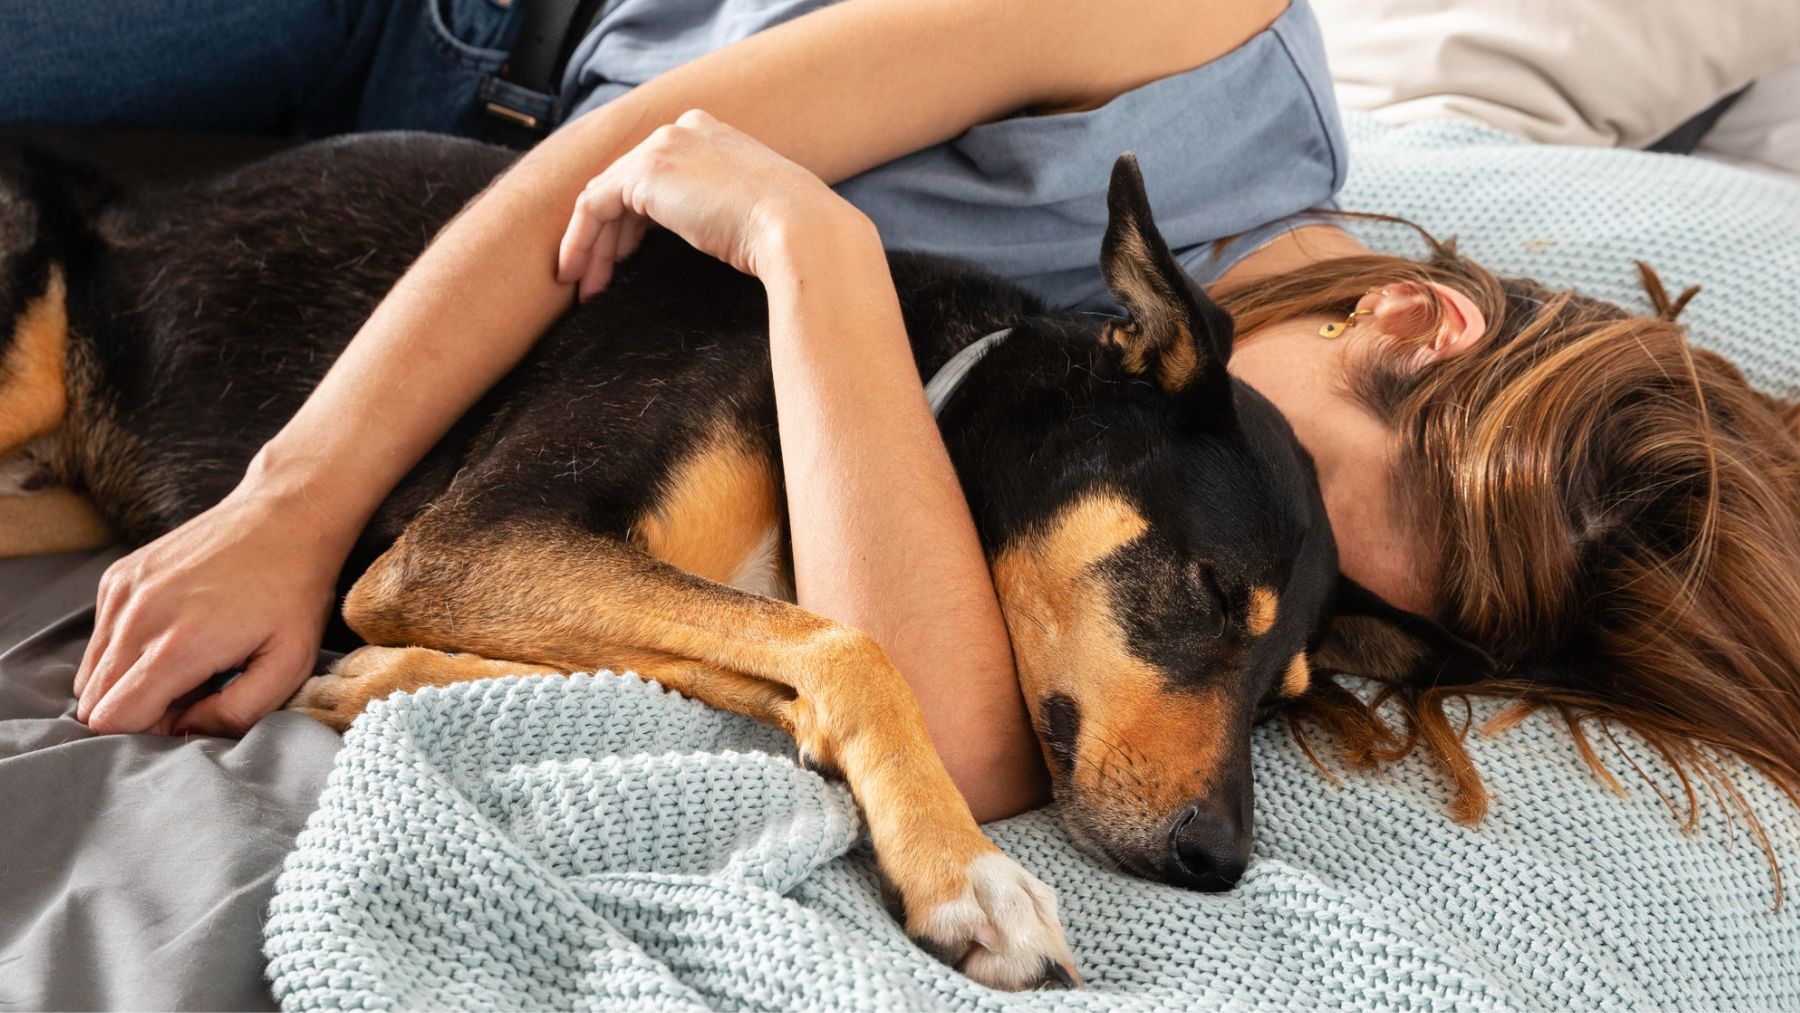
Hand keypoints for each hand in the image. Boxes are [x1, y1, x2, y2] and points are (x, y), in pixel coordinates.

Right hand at [73, 485, 340, 736]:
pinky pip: (101, 637)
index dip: (147, 733)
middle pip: (95, 701)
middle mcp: (137, 618)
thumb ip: (236, 712)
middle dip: (138, 711)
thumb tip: (184, 730)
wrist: (285, 516)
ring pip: (92, 672)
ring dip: (129, 681)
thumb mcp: (289, 664)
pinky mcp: (118, 576)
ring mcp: (122, 592)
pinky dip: (126, 649)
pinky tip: (174, 633)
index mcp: (178, 646)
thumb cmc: (294, 593)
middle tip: (193, 689)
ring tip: (185, 662)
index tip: (187, 714)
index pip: (112, 720)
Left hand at [557, 108, 861, 299]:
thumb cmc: (790, 233)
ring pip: (604, 197)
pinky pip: (593, 207)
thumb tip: (710, 232)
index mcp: (710, 133)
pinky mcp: (646, 173)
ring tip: (583, 286)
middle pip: (624, 184)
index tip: (624, 259)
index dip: (632, 221)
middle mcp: (682, 128)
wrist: (801, 230)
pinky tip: (578, 274)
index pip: (653, 174)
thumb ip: (721, 207)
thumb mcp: (751, 210)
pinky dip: (580, 241)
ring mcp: (662, 146)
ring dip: (590, 245)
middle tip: (596, 279)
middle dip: (606, 236)